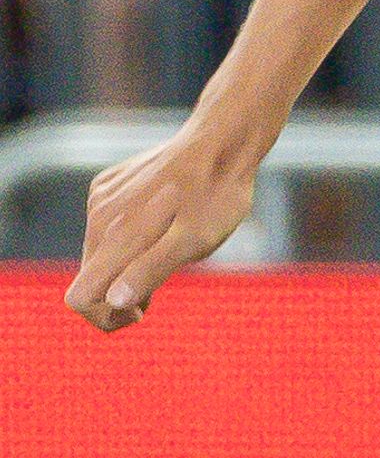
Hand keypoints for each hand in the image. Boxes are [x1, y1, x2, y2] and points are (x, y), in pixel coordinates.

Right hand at [66, 123, 261, 330]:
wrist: (222, 140)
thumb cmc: (215, 196)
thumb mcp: (194, 241)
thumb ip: (150, 270)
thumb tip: (115, 300)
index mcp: (114, 237)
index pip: (80, 298)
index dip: (106, 316)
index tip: (142, 311)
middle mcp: (98, 217)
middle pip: (88, 277)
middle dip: (117, 292)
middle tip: (160, 285)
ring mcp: (101, 198)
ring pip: (98, 251)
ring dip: (124, 264)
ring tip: (167, 251)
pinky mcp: (110, 184)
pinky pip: (106, 224)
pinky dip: (127, 236)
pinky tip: (163, 223)